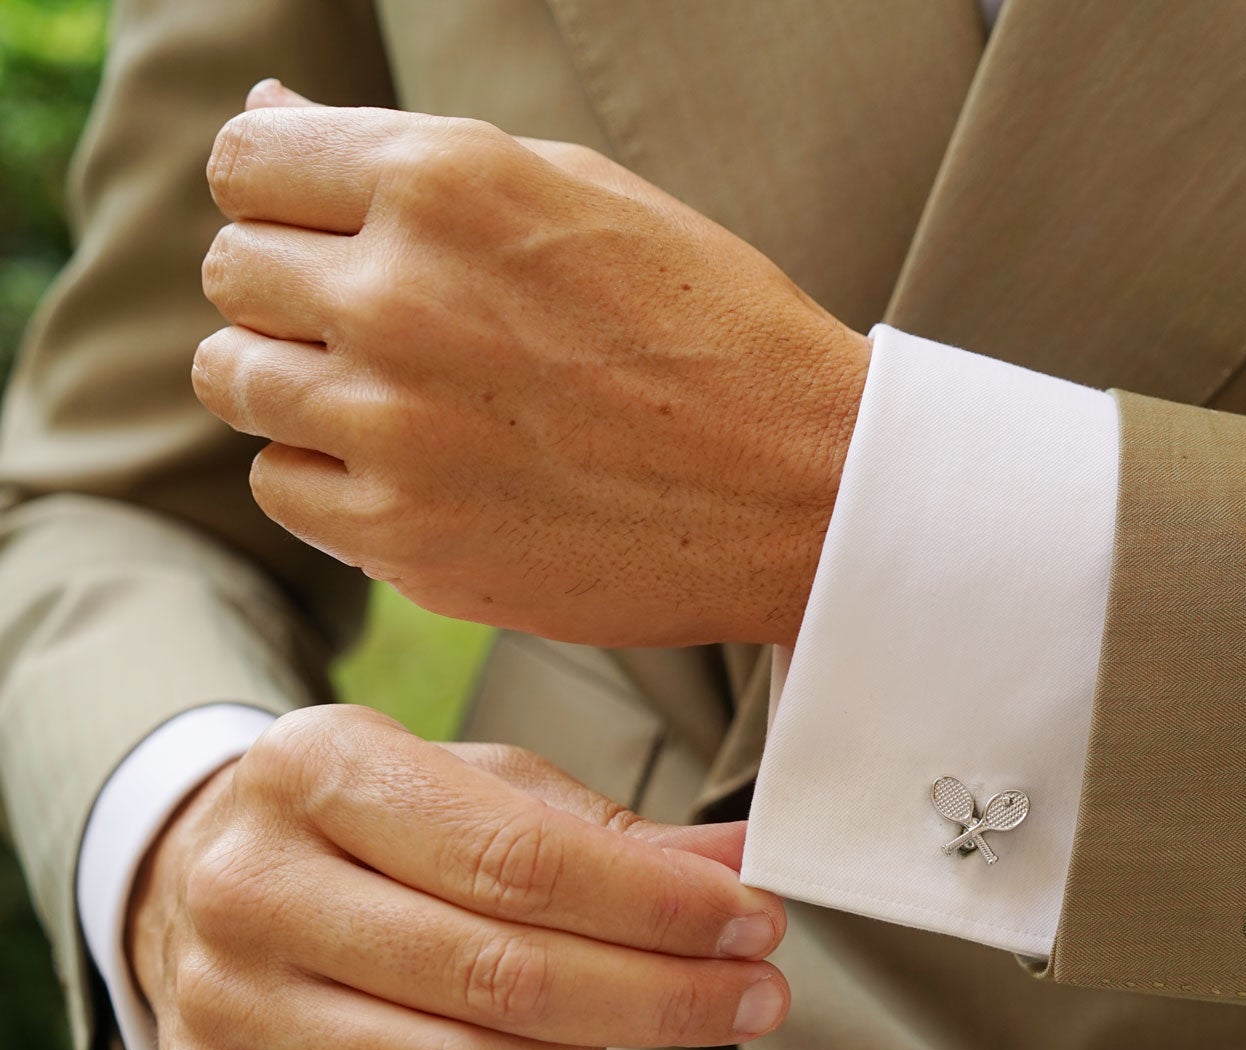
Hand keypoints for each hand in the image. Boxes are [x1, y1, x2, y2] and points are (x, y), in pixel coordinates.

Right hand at [125, 704, 788, 1049]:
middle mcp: (252, 884)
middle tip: (756, 993)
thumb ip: (612, 831)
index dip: (658, 905)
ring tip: (644, 1021)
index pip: (520, 859)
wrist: (202, 876)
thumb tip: (745, 862)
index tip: (756, 921)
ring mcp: (225, 1000)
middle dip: (661, 994)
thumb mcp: (481, 785)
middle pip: (500, 975)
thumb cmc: (374, 823)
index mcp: (318, 767)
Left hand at [193, 81, 870, 647]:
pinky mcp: (406, 536)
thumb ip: (411, 154)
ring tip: (401, 397)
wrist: (807, 489)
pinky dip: (331, 477)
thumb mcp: (580, 192)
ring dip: (298, 382)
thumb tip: (271, 110)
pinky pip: (283, 488)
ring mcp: (395, 426)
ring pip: (235, 379)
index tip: (338, 232)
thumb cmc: (710, 326)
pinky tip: (421, 468)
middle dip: (293, 288)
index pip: (245, 161)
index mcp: (446, 181)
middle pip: (232, 271)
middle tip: (389, 323)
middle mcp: (400, 296)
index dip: (286, 194)